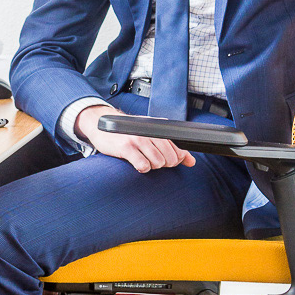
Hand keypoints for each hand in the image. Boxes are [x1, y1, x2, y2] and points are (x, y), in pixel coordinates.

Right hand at [74, 106, 194, 172]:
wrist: (102, 126)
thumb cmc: (128, 133)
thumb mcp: (152, 136)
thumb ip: (173, 149)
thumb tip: (191, 162)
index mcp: (159, 128)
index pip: (178, 149)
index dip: (174, 159)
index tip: (165, 159)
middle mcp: (150, 132)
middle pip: (170, 158)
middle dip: (164, 164)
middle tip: (152, 160)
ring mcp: (138, 138)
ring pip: (158, 162)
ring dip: (152, 166)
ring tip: (143, 160)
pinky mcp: (126, 147)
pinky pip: (143, 165)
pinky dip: (142, 168)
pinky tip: (136, 163)